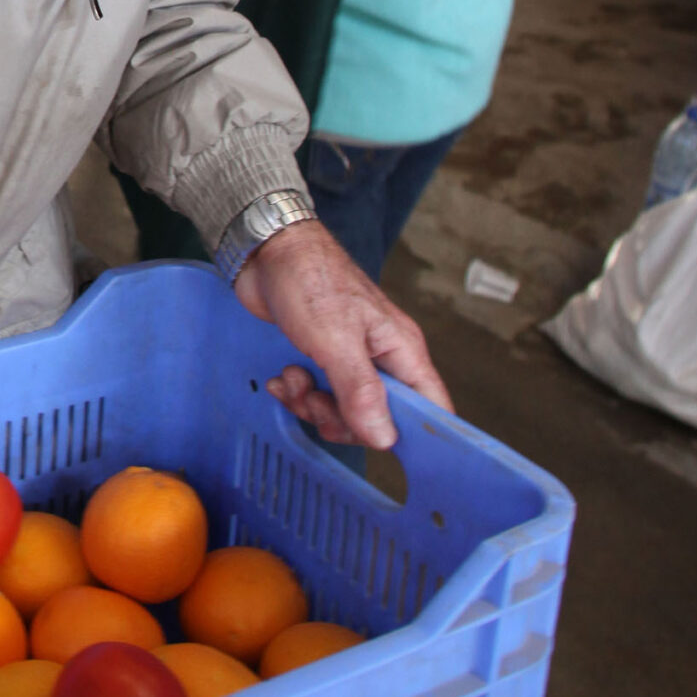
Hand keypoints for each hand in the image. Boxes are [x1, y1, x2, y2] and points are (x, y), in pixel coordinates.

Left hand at [234, 219, 453, 448]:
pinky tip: (283, 378)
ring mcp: (351, 359)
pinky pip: (318, 396)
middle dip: (341, 420)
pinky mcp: (322, 358)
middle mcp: (381, 358)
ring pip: (344, 411)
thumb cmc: (309, 278)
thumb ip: (361, 390)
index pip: (431, 408)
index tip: (382, 446)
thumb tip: (385, 438)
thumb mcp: (336, 339)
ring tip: (293, 378)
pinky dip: (298, 394)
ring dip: (312, 405)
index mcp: (401, 350)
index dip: (415, 435)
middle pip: (379, 419)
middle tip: (314, 400)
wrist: (266, 250)